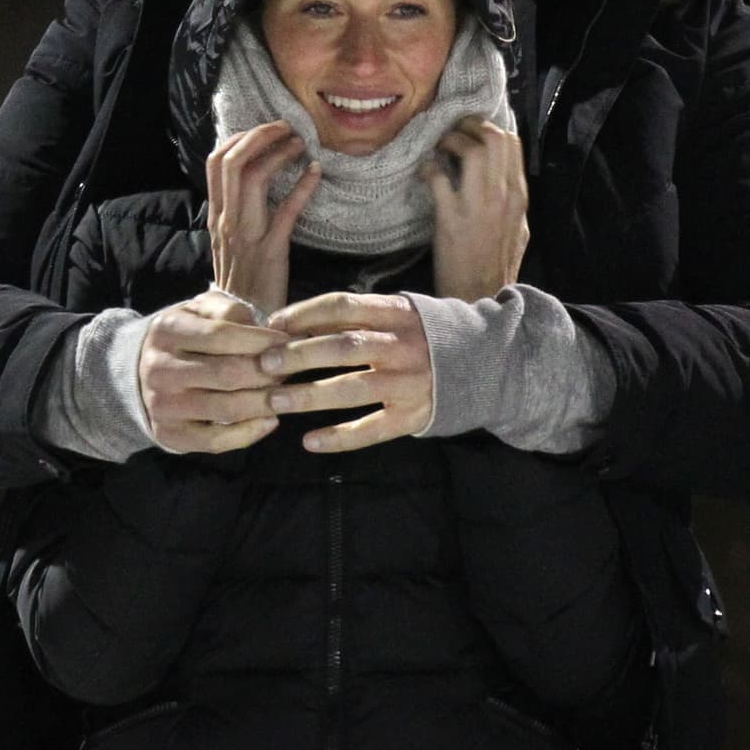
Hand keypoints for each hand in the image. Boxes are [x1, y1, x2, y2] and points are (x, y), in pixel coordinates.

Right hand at [138, 288, 290, 452]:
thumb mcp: (200, 311)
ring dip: (265, 403)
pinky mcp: (170, 435)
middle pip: (227, 374)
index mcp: (167, 331)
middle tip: (290, 370)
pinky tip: (270, 420)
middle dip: (267, 373)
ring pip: (226, 409)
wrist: (139, 372)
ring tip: (286, 394)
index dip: (260, 340)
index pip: (221, 335)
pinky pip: (216, 441)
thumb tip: (267, 333)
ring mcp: (163, 405)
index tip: (286, 342)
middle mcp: (160, 369)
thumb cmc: (186, 337)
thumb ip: (230, 311)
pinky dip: (249, 433)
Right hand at [205, 121, 320, 316]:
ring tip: (300, 144)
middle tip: (287, 128)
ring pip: (253, 177)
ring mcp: (247, 235)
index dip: (241, 137)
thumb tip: (254, 176)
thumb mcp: (230, 242)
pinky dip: (302, 187)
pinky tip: (316, 172)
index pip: (216, 161)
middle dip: (261, 135)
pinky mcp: (271, 251)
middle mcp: (227, 220)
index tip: (266, 130)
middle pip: (232, 160)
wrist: (244, 323)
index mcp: (217, 215)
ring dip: (280, 153)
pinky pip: (286, 211)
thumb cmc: (243, 281)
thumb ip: (237, 210)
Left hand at [263, 293, 433, 451]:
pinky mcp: (412, 416)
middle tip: (265, 364)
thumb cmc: (425, 335)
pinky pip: (371, 430)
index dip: (305, 314)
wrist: (484, 362)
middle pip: (343, 347)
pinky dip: (339, 438)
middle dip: (300, 355)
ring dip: (310, 395)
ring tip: (275, 400)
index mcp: (396, 313)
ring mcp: (408, 383)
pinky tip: (309, 442)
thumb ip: (356, 317)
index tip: (274, 325)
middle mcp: (402, 347)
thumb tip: (295, 323)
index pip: (343, 307)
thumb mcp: (399, 313)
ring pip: (352, 389)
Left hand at [421, 116, 528, 300]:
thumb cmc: (495, 265)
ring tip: (439, 147)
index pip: (512, 143)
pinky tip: (424, 171)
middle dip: (469, 126)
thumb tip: (498, 171)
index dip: (488, 127)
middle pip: (494, 138)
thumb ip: (510, 198)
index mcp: (518, 197)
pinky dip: (429, 167)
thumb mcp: (517, 228)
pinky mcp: (452, 220)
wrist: (481, 299)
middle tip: (452, 130)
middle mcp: (503, 197)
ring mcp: (478, 207)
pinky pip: (439, 177)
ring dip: (450, 140)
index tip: (471, 129)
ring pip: (472, 150)